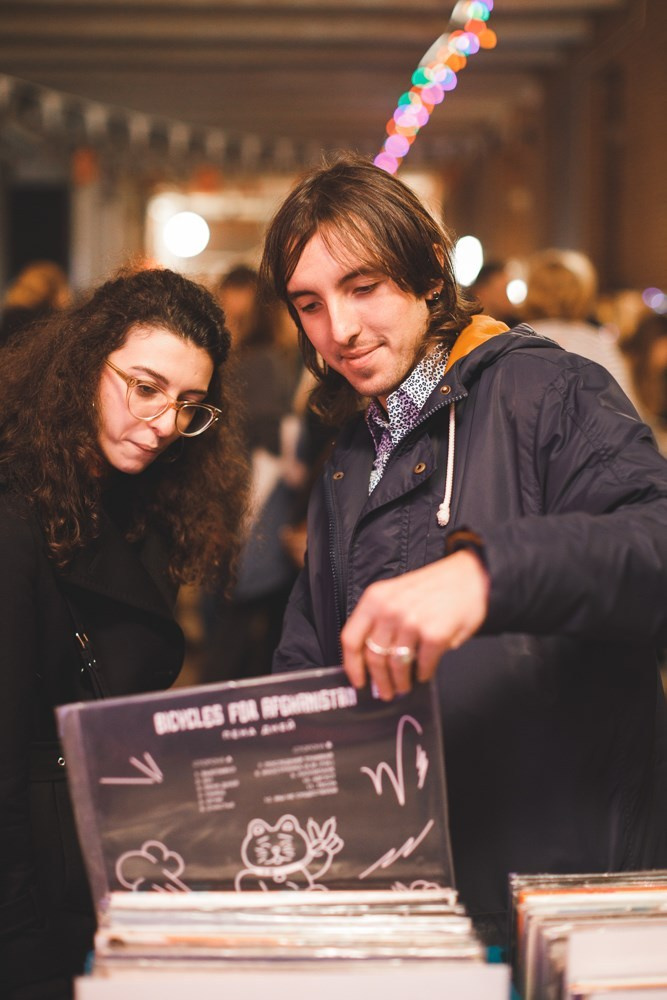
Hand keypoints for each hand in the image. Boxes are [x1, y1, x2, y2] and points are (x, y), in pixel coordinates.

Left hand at [340, 550, 489, 699]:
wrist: (472, 576)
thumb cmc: (434, 587)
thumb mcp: (396, 594)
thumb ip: (381, 621)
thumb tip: (372, 659)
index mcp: (375, 598)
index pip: (351, 639)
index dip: (352, 665)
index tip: (357, 680)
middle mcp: (389, 609)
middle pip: (373, 657)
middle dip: (378, 680)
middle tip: (384, 692)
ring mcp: (412, 622)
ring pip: (396, 665)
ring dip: (400, 682)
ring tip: (403, 686)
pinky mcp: (434, 634)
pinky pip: (423, 665)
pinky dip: (423, 674)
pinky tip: (424, 674)